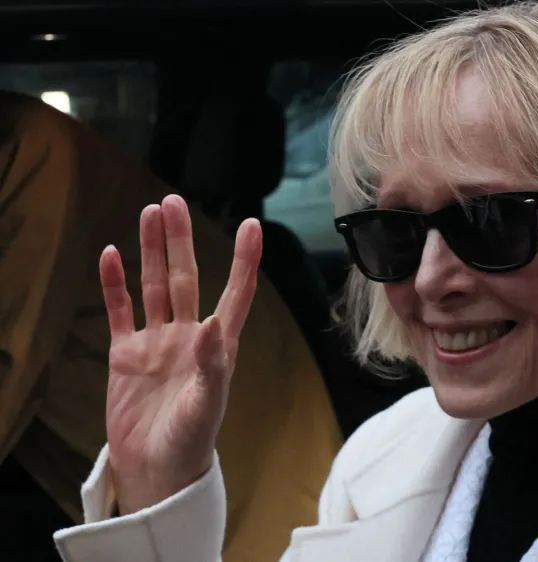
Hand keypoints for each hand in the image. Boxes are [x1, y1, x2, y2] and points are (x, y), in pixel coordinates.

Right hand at [99, 194, 262, 513]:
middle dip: (180, 240)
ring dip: (151, 251)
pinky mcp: (126, 355)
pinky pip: (120, 311)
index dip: (244, 260)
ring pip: (154, 287)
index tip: (251, 224)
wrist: (155, 471)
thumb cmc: (190, 441)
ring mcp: (157, 343)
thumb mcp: (207, 404)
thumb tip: (215, 323)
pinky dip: (115, 284)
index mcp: (219, 347)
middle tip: (174, 200)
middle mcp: (189, 336)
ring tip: (151, 212)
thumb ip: (213, 364)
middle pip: (185, 277)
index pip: (236, 293)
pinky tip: (113, 254)